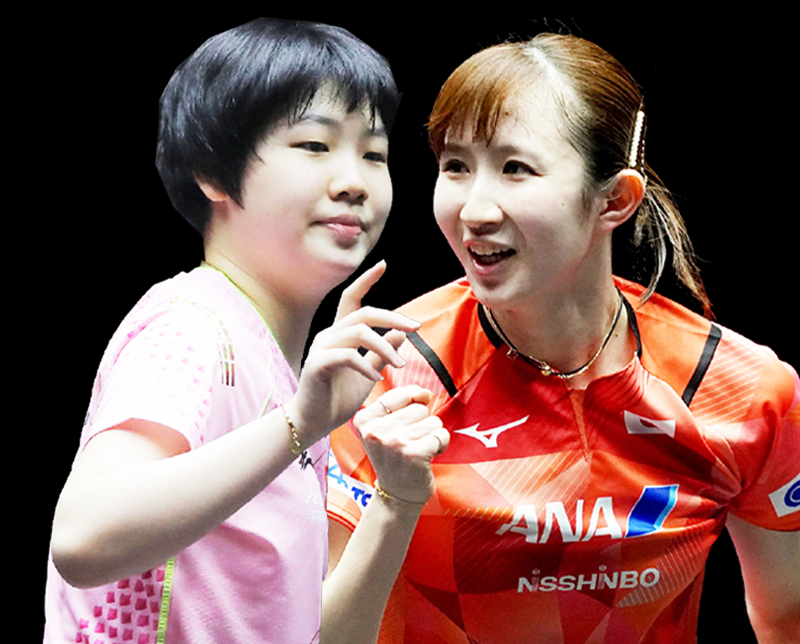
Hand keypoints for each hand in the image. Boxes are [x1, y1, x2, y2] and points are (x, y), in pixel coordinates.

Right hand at [289, 262, 419, 444]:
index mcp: (340, 334)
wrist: (313, 423)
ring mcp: (321, 348)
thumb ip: (381, 352)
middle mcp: (329, 335)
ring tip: (399, 365)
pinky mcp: (317, 365)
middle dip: (393, 316)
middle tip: (416, 327)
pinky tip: (376, 380)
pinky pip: (347, 356)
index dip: (366, 280)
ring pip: (359, 332)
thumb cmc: (337, 399)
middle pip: (364, 313)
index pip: (351, 299)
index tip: (383, 264)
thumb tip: (401, 331)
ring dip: (385, 347)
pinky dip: (366, 366)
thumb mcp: (368, 372)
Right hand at [355, 385, 449, 504]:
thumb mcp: (386, 427)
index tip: (407, 423)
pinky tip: (428, 455)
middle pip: (419, 408)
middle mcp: (375, 431)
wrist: (396, 495)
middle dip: (422, 424)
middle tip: (411, 442)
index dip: (413, 403)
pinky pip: (441, 434)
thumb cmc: (395, 456)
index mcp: (364, 420)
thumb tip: (425, 393)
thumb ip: (403, 402)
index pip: (400, 394)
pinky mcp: (413, 454)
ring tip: (418, 449)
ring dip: (431, 435)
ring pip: (432, 420)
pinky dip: (441, 444)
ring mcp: (393, 443)